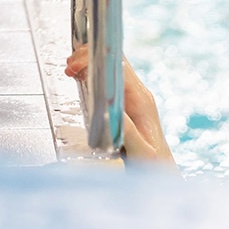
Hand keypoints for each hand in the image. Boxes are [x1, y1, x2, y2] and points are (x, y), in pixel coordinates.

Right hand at [65, 45, 174, 164]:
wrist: (161, 171)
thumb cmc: (153, 165)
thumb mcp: (141, 152)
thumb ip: (127, 132)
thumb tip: (109, 110)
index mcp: (142, 101)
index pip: (118, 68)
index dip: (95, 60)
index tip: (75, 66)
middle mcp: (139, 95)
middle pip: (114, 61)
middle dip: (89, 57)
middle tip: (68, 68)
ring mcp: (133, 98)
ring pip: (111, 68)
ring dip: (90, 63)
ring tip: (70, 70)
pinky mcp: (126, 103)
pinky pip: (109, 80)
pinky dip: (93, 74)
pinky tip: (80, 77)